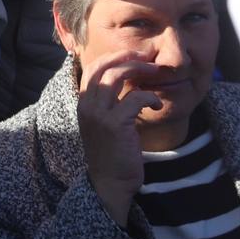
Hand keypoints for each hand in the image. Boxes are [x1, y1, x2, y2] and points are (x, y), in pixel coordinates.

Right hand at [76, 50, 161, 226]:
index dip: (113, 56)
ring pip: (116, 76)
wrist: (110, 183)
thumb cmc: (111, 153)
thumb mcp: (104, 123)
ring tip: (155, 73)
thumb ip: (109, 103)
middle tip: (147, 58)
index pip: (92, 67)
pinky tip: (156, 103)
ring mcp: (99, 115)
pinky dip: (149, 96)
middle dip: (127, 57)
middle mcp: (87, 105)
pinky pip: (135, 98)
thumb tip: (129, 80)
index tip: (133, 55)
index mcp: (83, 103)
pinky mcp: (115, 125)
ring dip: (139, 69)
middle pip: (104, 66)